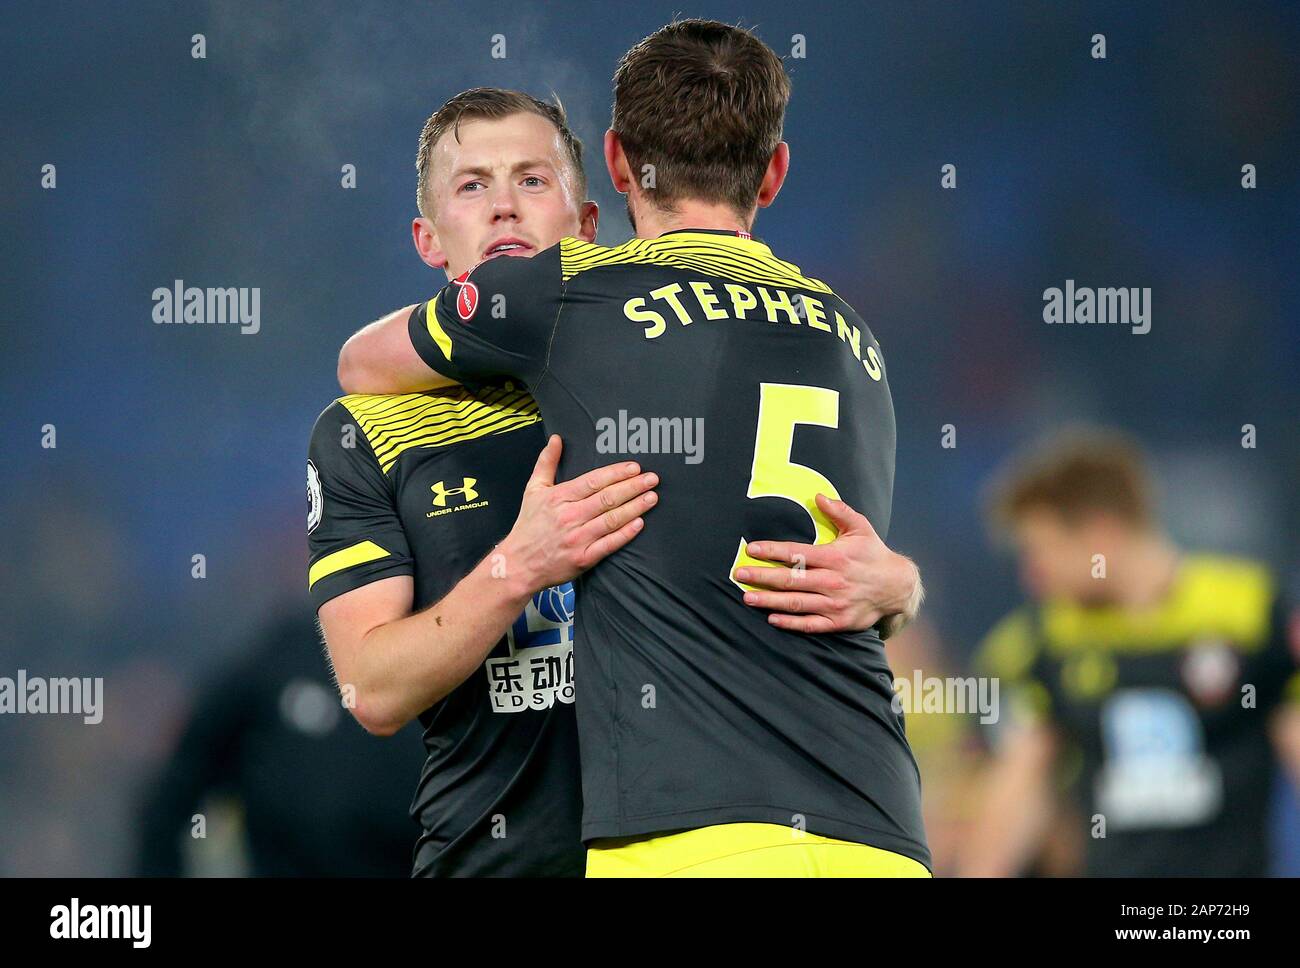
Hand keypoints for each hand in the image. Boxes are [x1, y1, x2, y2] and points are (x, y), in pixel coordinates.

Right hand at [497, 435, 656, 594]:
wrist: (518, 564)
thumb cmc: (529, 525)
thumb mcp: (533, 489)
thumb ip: (546, 463)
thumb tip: (556, 438)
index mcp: (558, 497)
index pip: (593, 481)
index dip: (616, 473)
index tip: (635, 467)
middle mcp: (569, 516)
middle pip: (607, 499)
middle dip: (633, 487)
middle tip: (653, 479)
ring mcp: (577, 539)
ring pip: (611, 519)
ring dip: (635, 507)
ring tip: (652, 497)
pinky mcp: (583, 558)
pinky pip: (609, 544)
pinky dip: (625, 534)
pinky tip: (640, 523)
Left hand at [733, 493, 921, 634]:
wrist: (897, 587)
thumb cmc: (874, 554)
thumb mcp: (861, 528)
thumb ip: (839, 511)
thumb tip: (818, 496)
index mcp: (834, 557)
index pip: (796, 553)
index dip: (772, 551)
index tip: (751, 549)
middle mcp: (832, 581)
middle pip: (790, 579)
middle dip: (762, 576)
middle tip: (738, 575)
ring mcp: (834, 604)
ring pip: (796, 603)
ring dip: (769, 601)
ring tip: (747, 598)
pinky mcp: (838, 622)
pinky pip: (810, 624)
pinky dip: (790, 623)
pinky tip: (772, 618)